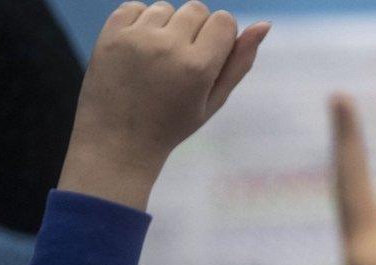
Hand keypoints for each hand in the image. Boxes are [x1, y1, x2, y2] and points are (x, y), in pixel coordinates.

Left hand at [59, 1, 269, 209]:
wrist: (118, 140)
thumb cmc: (173, 125)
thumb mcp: (214, 100)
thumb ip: (239, 63)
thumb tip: (264, 24)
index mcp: (198, 67)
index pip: (224, 20)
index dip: (220, 37)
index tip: (208, 59)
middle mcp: (168, 46)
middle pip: (197, 9)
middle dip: (196, 29)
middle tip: (182, 61)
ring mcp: (136, 38)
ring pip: (166, 7)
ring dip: (167, 25)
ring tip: (158, 58)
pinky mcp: (111, 34)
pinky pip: (135, 7)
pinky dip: (140, 22)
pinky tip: (139, 49)